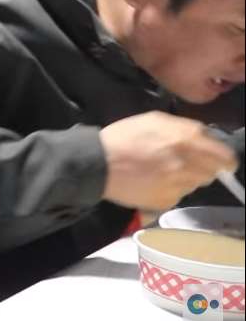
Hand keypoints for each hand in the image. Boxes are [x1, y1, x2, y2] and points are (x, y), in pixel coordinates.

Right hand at [100, 111, 238, 210]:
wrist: (97, 163)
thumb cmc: (124, 136)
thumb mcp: (155, 119)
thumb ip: (186, 127)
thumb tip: (206, 139)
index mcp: (187, 140)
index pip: (225, 157)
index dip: (223, 159)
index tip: (217, 161)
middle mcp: (188, 165)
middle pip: (211, 173)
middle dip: (201, 168)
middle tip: (181, 163)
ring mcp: (178, 185)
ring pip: (194, 184)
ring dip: (185, 179)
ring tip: (161, 172)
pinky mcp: (167, 201)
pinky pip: (178, 195)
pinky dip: (169, 190)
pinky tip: (151, 182)